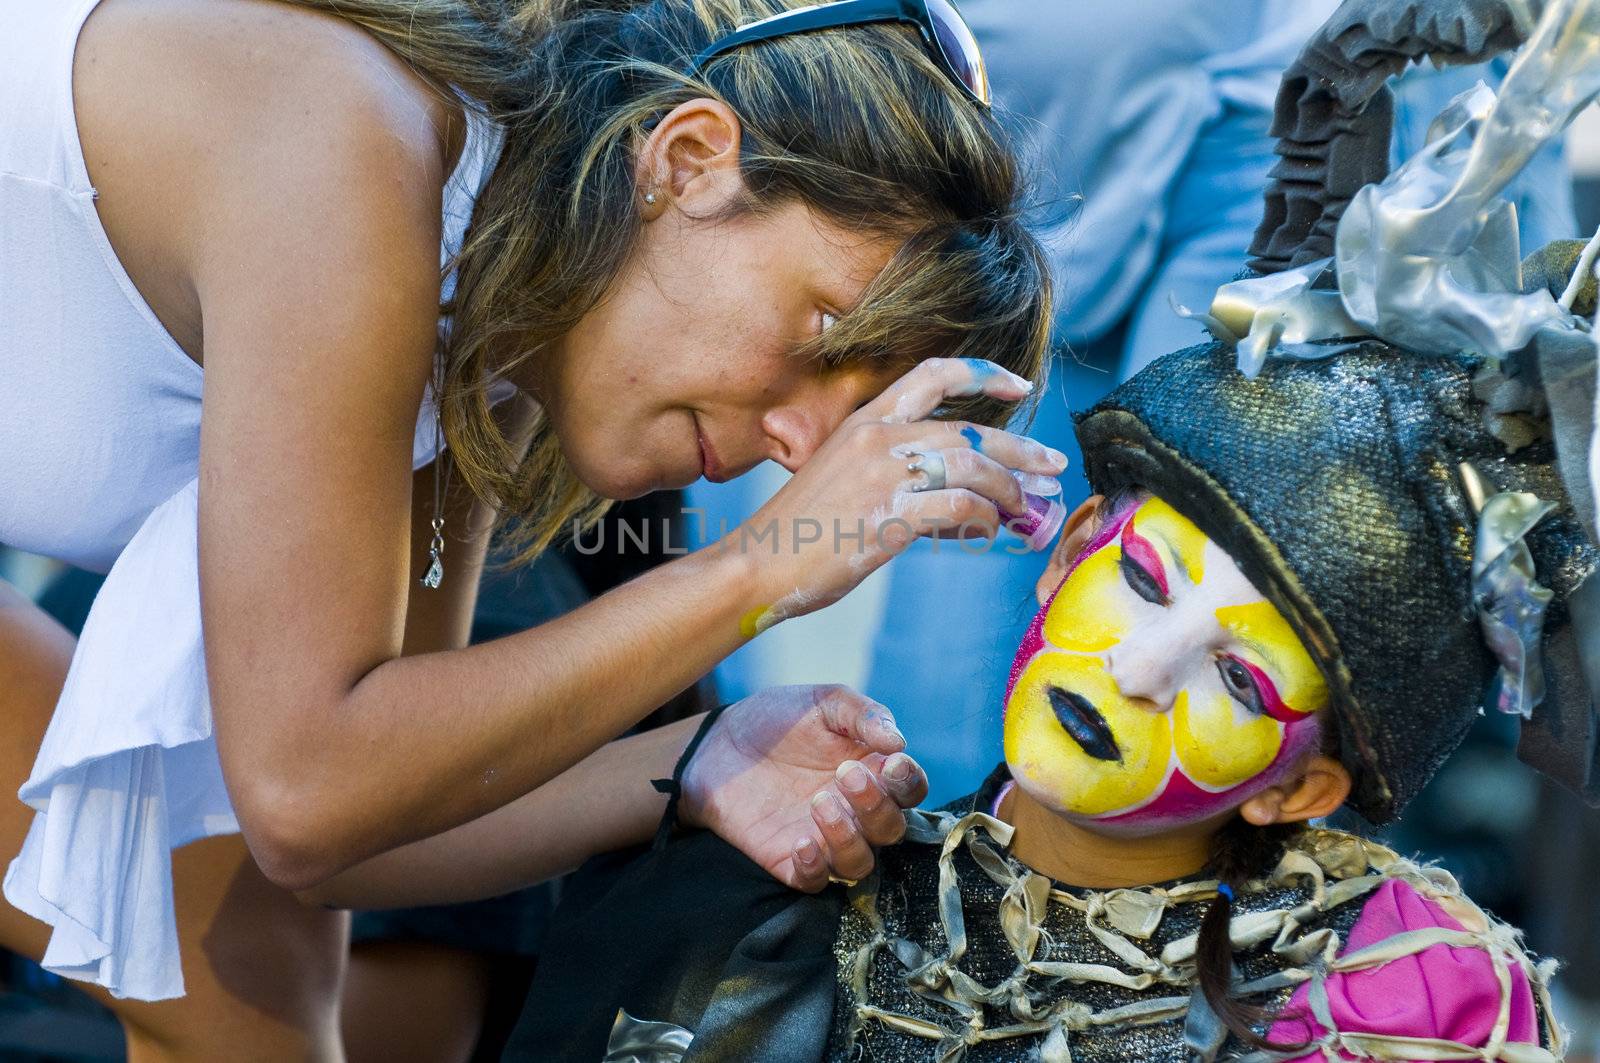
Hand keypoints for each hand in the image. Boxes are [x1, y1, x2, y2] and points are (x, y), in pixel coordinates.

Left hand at [679, 685, 928, 891]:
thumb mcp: (821, 703)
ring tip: (819, 802)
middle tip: (844, 774)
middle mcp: (855, 811)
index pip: (910, 789)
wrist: (717, 742)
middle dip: (876, 806)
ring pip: (860, 863)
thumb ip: (862, 715)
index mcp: (872, 771)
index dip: (909, 782)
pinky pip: (816, 882)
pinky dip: (815, 868)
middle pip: (892, 830)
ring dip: (848, 838)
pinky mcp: (790, 860)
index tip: (891, 764)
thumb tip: (899, 742)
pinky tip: (800, 842)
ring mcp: (824, 838)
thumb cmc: (776, 719)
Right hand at [725, 358, 1066, 632]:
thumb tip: (953, 498)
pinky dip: (986, 521)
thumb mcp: (843, 482)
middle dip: (1020, 450)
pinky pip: (960, 509)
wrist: (757, 564)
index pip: (932, 375)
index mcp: (864, 421)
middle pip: (969, 429)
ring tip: (1028, 510)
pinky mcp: (889, 515)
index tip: (1020, 388)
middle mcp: (877, 437)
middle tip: (1052, 466)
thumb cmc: (798, 534)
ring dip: (1010, 491)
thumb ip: (893, 475)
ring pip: (973, 466)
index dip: (983, 375)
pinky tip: (992, 534)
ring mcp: (883, 474)